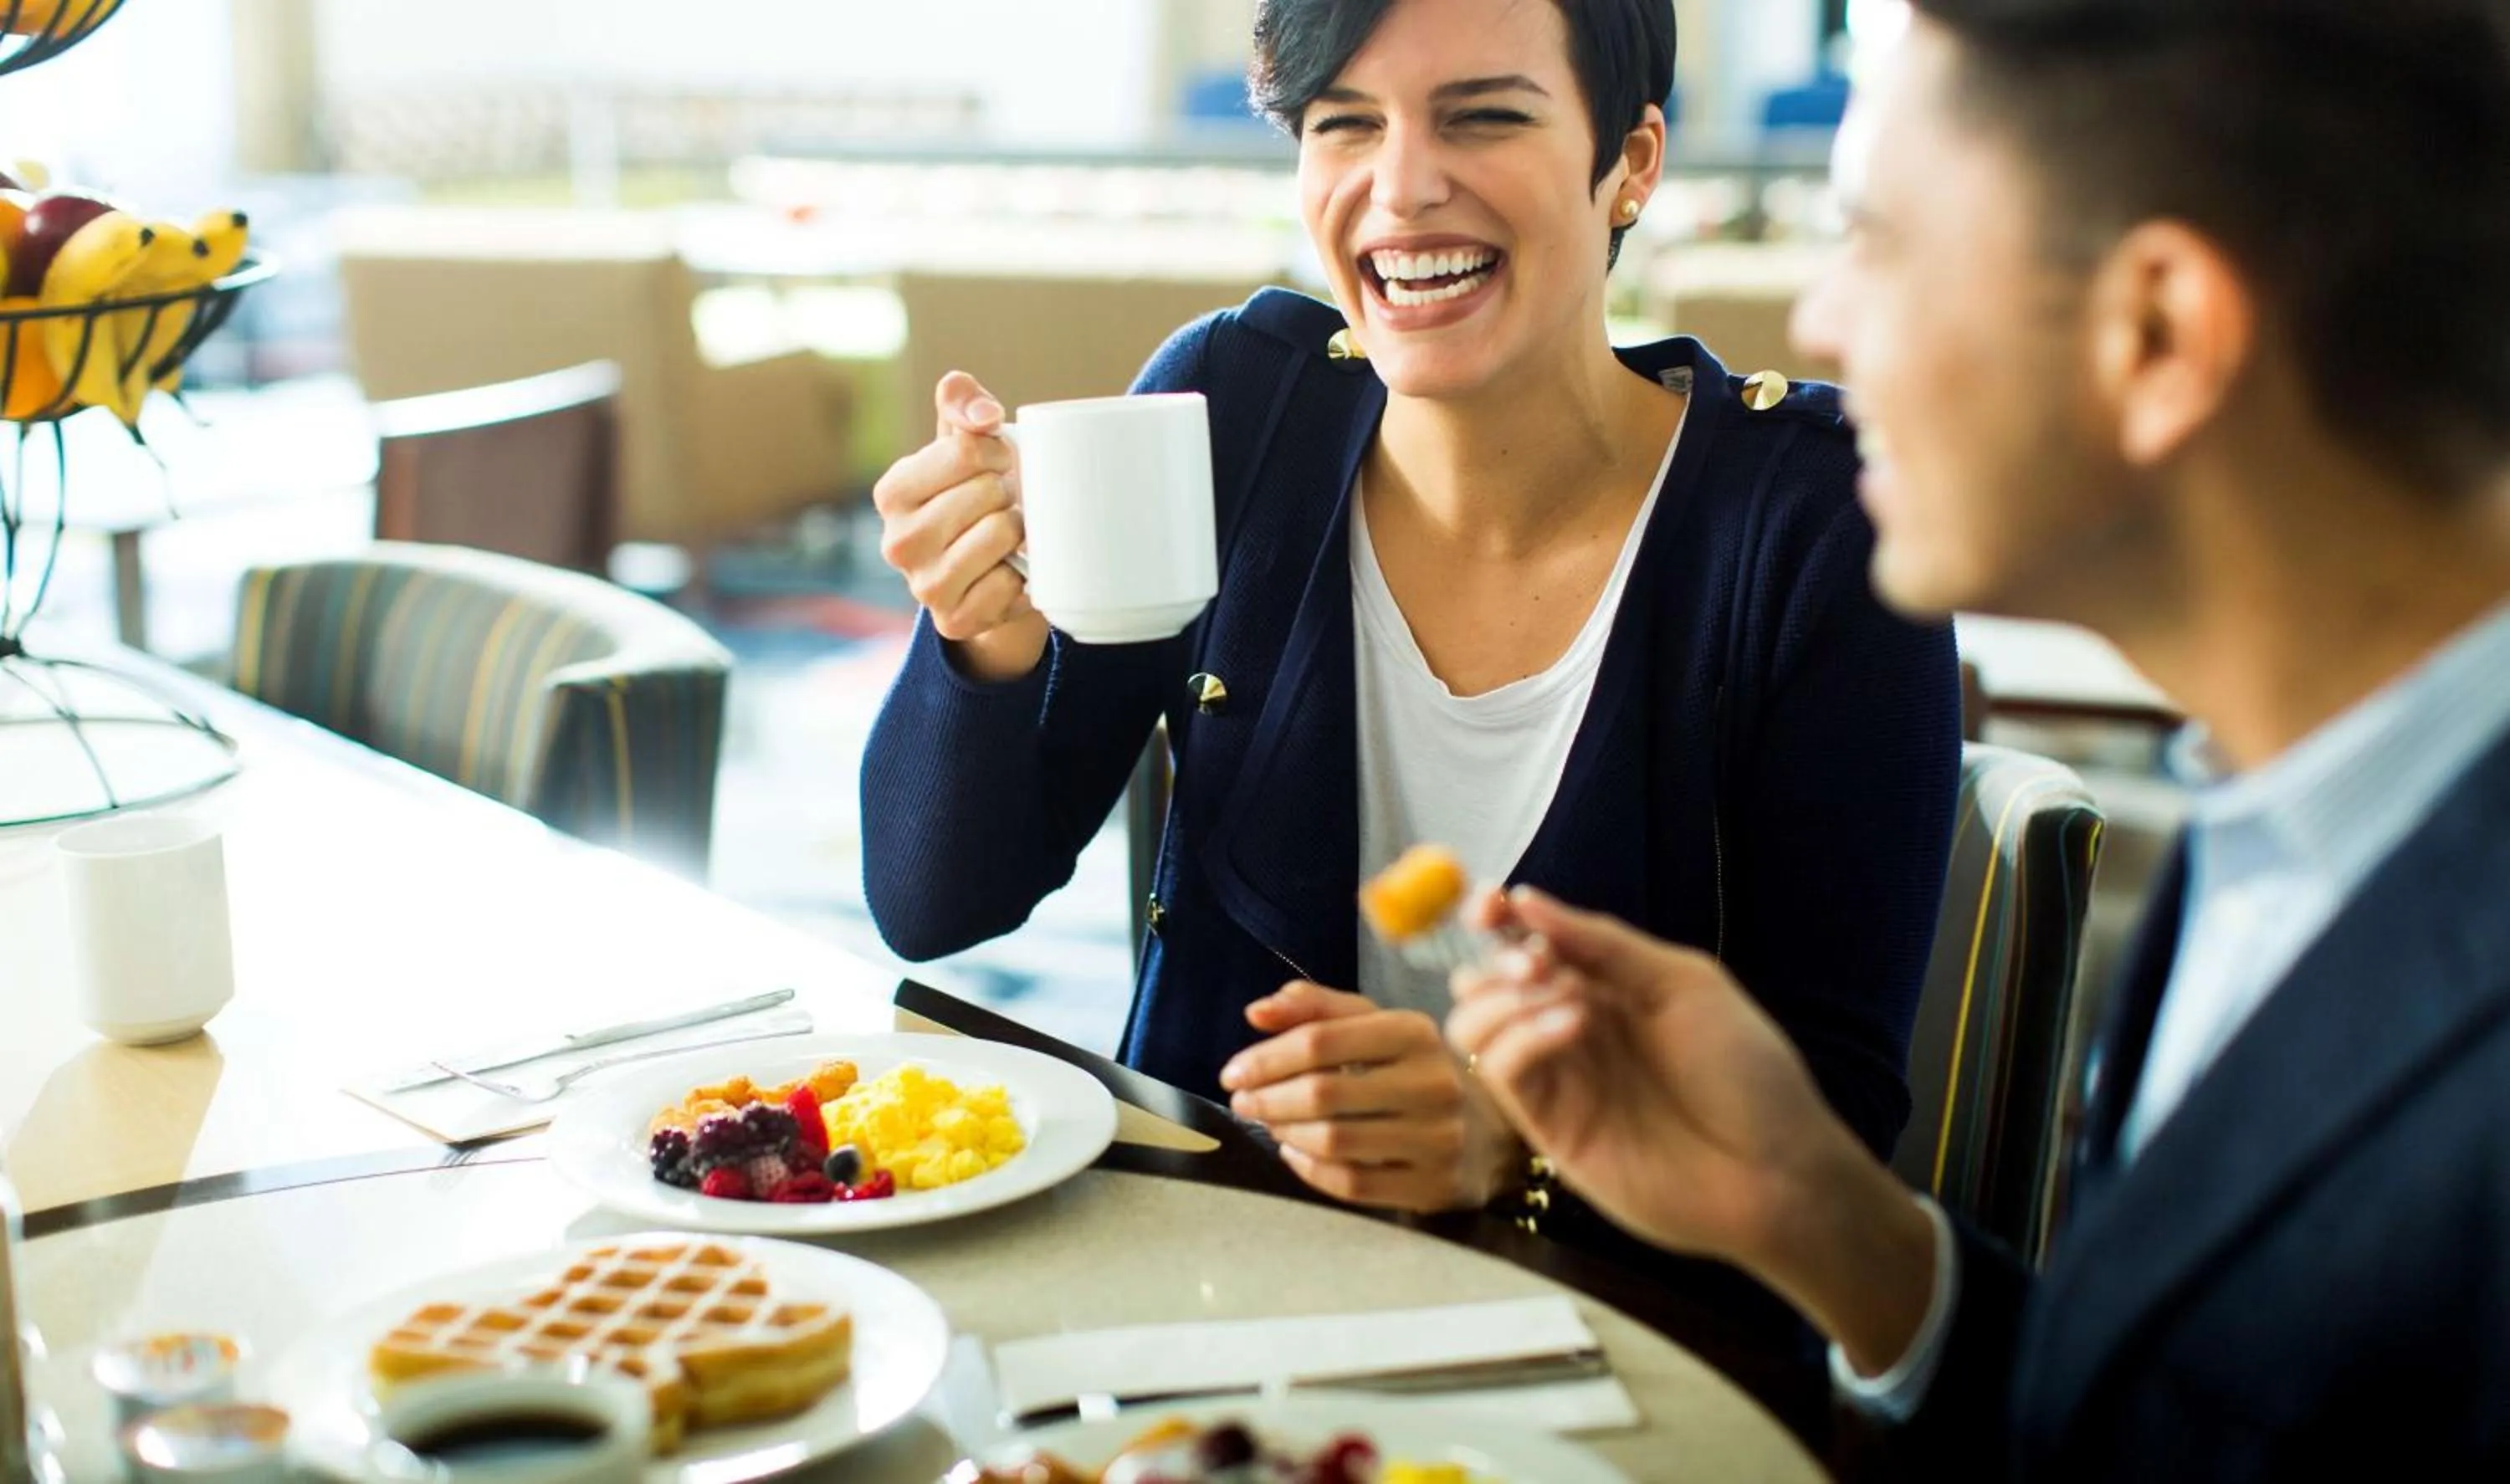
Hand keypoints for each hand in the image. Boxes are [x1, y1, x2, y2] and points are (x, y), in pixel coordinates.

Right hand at [872, 371, 1049, 680]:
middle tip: (1002, 505)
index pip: (966, 450)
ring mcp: (924, 587)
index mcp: (892, 492)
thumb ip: (961, 404)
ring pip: (999, 535)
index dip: (998, 450)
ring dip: (1017, 532)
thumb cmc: (975, 497)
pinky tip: (1010, 571)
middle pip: (986, 492)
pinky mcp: (955, 622)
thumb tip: (982, 415)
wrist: (987, 573)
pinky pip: (1009, 585)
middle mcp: (898, 542)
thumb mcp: (963, 445)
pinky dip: (1021, 576)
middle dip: (1007, 493)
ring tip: (1007, 535)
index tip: (999, 462)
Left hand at [1220, 981, 1523, 1212]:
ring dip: (1286, 1133)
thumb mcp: (1377, 1027)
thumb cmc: (1416, 1070)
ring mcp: (1438, 1137)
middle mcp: (1433, 1082)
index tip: (1233, 1072)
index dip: (1268, 1057)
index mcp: (1415, 1032)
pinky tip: (1293, 1154)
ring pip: (1334, 1140)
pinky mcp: (1433, 1184)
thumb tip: (1257, 1012)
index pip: (1323, 1039)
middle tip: (1242, 1103)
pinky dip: (1310, 1170)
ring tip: (1269, 1124)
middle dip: (1269, 1099)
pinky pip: (1353, 1183)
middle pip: (1324, 1092)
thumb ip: (1317, 1010)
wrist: (1491, 1130)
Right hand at [1444, 888, 1938, 1373]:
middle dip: (1498, 960)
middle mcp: (1570, 1029)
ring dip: (1501, 998)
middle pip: (1486, 983)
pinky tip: (1572, 1028)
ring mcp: (1558, 1081)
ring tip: (1560, 997)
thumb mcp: (1683, 983)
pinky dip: (1521, 1037)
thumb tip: (1525, 899)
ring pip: (1475, 1027)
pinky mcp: (1548, 1130)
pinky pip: (1501, 1073)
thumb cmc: (1746, 1071)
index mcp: (1605, 987)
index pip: (1528, 944)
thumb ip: (1603, 943)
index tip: (1489, 905)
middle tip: (1537, 963)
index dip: (1498, 920)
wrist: (1774, 1171)